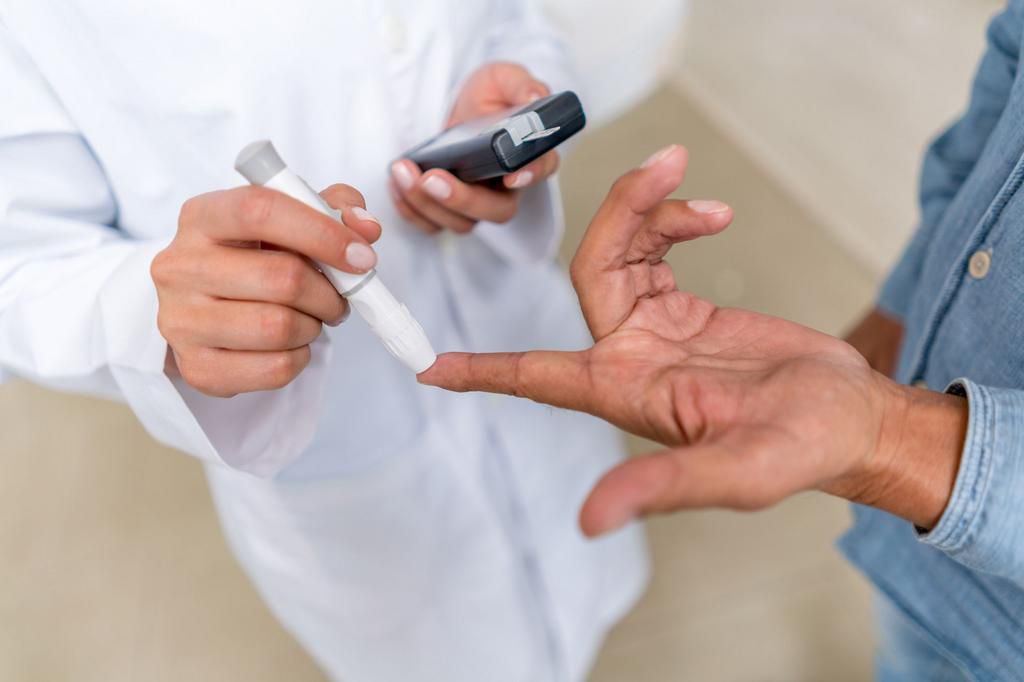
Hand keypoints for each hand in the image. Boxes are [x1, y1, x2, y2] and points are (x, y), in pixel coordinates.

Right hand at [152, 184, 381, 396]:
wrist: (201, 308)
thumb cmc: (252, 258)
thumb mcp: (287, 220)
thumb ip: (332, 209)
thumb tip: (366, 228)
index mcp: (202, 217)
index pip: (261, 211)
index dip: (322, 233)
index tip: (362, 256)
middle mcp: (180, 266)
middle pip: (281, 278)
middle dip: (328, 292)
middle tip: (337, 297)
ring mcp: (181, 320)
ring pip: (280, 327)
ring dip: (313, 325)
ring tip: (309, 318)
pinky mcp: (197, 367)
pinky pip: (275, 368)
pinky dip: (300, 357)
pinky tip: (289, 344)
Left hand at [390, 62, 559, 233]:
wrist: (458, 108)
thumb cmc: (488, 96)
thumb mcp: (503, 79)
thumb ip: (520, 84)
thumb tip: (533, 95)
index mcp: (530, 154)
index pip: (541, 168)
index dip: (530, 175)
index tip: (512, 176)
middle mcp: (508, 188)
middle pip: (496, 210)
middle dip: (462, 199)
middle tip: (432, 178)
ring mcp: (479, 203)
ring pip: (462, 223)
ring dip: (428, 203)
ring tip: (403, 171)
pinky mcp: (450, 210)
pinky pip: (433, 224)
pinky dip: (412, 210)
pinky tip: (396, 184)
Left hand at [420, 146, 966, 535]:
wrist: (850, 418)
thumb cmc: (801, 452)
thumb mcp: (736, 474)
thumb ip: (662, 487)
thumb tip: (589, 522)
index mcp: (626, 393)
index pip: (535, 378)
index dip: (482, 374)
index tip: (429, 368)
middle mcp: (631, 358)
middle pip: (591, 270)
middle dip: (622, 214)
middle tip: (668, 167)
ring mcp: (657, 331)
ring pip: (621, 250)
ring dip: (648, 208)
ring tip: (689, 178)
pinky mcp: (687, 311)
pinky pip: (655, 250)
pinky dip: (674, 221)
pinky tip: (710, 214)